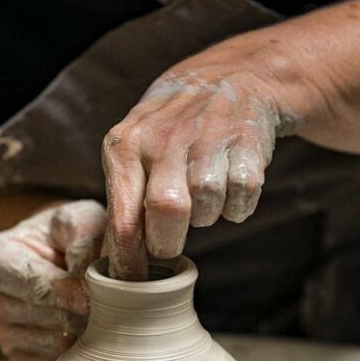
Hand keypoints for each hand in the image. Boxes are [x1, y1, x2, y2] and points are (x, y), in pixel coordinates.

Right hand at [0, 200, 105, 360]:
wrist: (50, 254)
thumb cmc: (63, 233)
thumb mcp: (75, 220)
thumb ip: (84, 242)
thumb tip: (91, 285)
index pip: (35, 286)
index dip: (72, 292)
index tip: (100, 294)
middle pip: (48, 318)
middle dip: (85, 311)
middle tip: (115, 301)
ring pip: (56, 344)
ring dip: (85, 330)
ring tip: (100, 309)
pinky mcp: (17, 358)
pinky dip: (77, 349)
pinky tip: (85, 327)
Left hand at [102, 48, 298, 279]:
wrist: (228, 77)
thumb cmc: (170, 130)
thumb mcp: (135, 149)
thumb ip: (124, 201)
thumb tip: (112, 264)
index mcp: (125, 144)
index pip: (124, 217)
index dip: (129, 260)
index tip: (133, 283)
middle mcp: (163, 138)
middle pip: (167, 211)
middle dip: (169, 242)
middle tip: (170, 246)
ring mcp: (207, 137)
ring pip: (206, 207)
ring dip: (206, 218)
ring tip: (202, 200)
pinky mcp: (246, 140)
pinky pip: (241, 198)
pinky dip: (237, 206)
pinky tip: (230, 187)